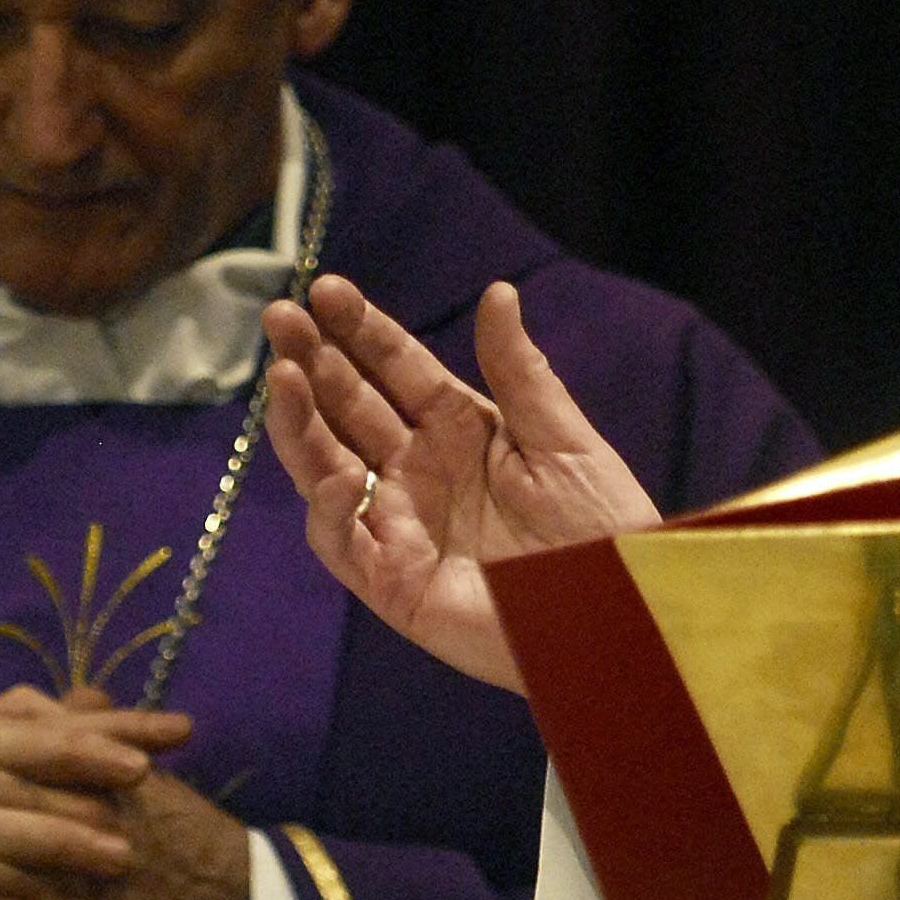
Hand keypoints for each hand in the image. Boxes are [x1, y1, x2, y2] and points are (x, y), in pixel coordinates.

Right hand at [263, 275, 657, 690]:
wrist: (619, 610)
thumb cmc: (601, 525)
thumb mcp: (565, 439)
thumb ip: (522, 372)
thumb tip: (498, 291)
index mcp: (461, 427)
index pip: (396, 368)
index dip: (360, 330)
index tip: (325, 288)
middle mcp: (419, 468)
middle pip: (348, 407)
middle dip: (311, 361)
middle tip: (280, 317)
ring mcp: (398, 522)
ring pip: (326, 464)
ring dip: (299, 422)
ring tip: (282, 377)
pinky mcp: (391, 580)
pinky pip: (341, 539)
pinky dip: (329, 506)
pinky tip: (333, 470)